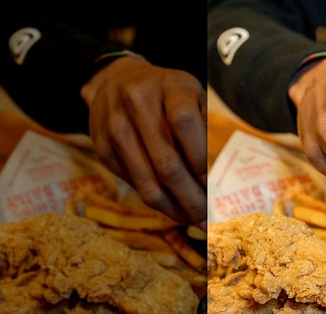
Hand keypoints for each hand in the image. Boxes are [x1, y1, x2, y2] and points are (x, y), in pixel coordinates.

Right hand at [80, 56, 206, 226]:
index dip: (199, 156)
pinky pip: (133, 184)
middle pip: (166, 162)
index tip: (213, 183)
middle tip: (210, 219)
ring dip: (175, 209)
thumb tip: (223, 177)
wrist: (115, 80)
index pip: (183, 123)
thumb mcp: (192, 94)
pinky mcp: (102, 148)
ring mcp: (115, 127)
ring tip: (196, 222)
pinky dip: (157, 203)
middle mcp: (137, 104)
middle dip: (191, 197)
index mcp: (169, 87)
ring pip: (148, 182)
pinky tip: (176, 211)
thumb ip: (207, 126)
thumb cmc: (168, 93)